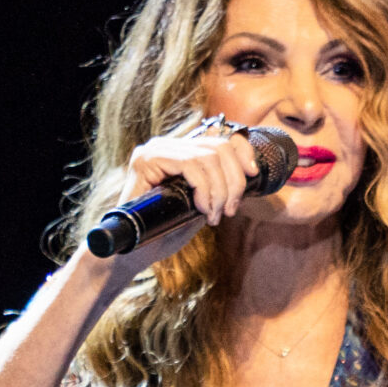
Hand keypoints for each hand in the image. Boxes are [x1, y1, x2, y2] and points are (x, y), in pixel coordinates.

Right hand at [86, 118, 262, 277]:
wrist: (133, 250)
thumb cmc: (166, 231)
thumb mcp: (200, 206)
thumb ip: (216, 188)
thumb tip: (245, 176)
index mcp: (180, 152)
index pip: (220, 136)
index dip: (242, 151)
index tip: (253, 173)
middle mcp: (167, 145)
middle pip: (219, 146)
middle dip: (234, 180)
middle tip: (229, 209)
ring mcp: (155, 150)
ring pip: (208, 156)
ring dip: (220, 189)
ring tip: (215, 215)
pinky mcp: (147, 160)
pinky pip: (190, 166)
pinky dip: (204, 189)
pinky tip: (202, 209)